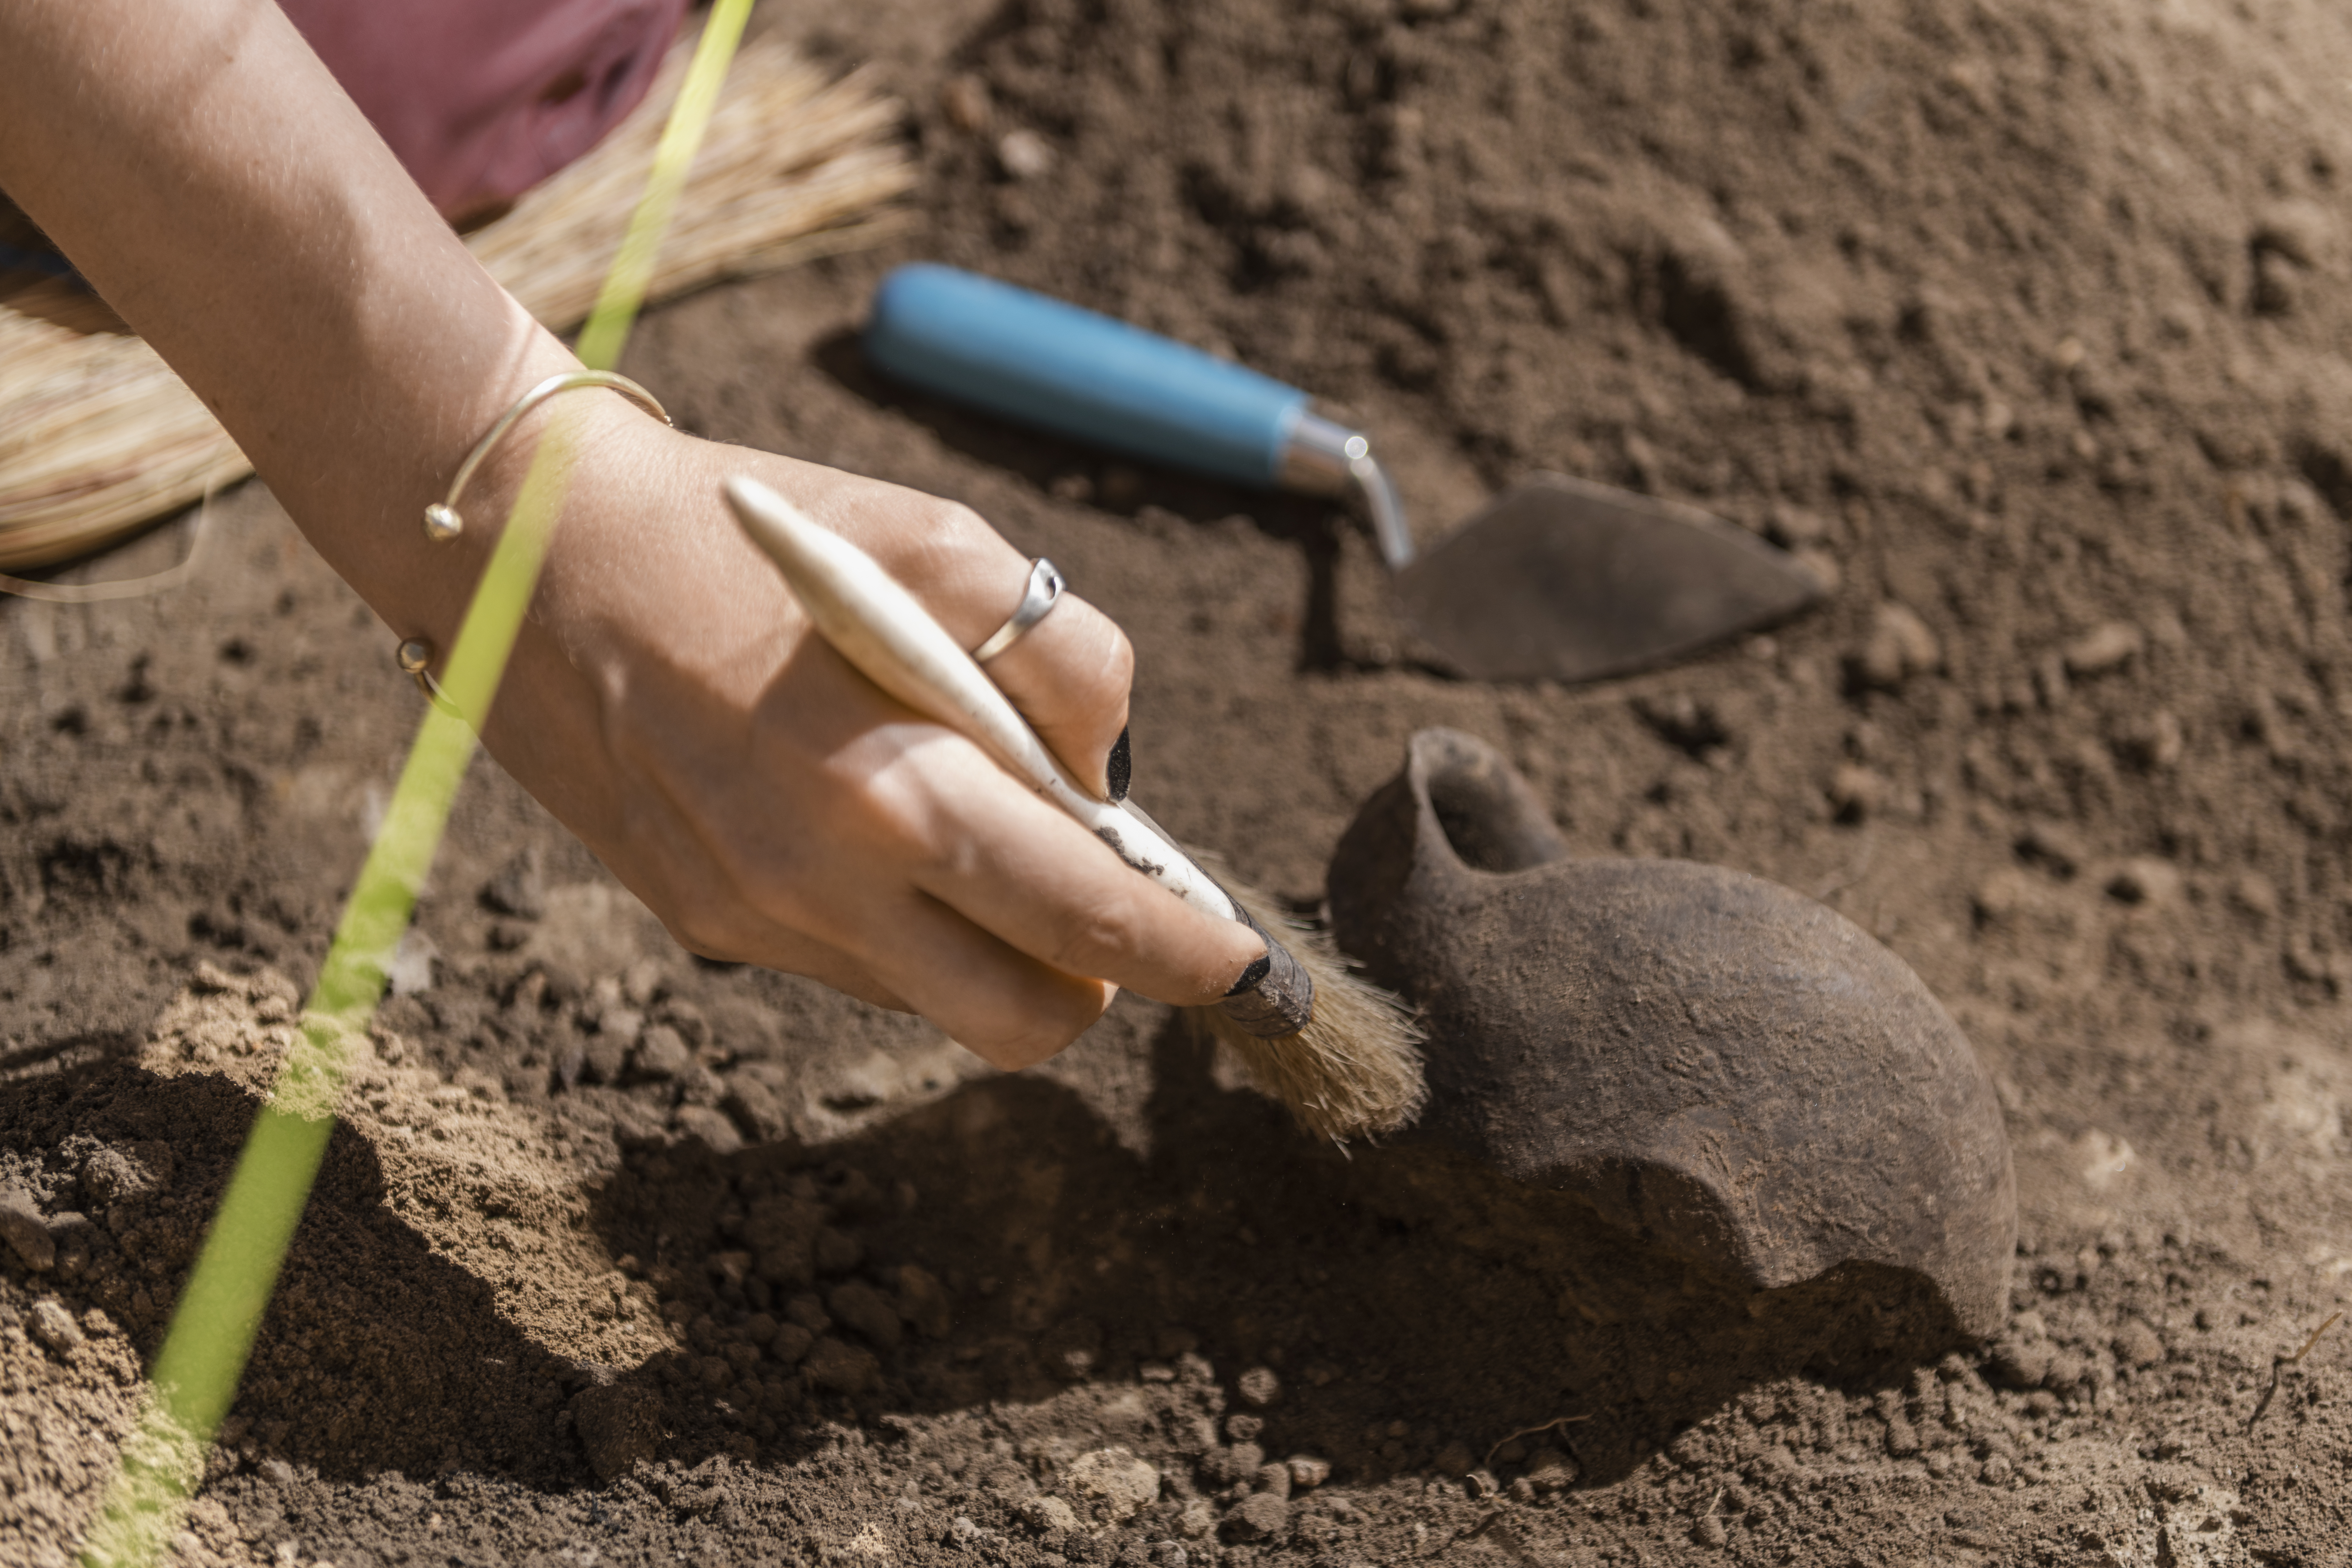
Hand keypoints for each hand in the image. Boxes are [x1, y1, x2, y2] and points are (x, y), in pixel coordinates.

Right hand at [466, 403, 1263, 1067]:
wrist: (527, 552)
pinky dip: (905, 917)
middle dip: (1101, 980)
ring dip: (993, 941)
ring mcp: (751, 919)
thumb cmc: (756, 532)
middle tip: (1110, 898)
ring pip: (937, 999)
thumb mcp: (935, 540)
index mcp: (887, 786)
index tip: (1250, 970)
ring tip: (971, 820)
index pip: (1086, 922)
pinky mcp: (704, 921)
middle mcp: (815, 884)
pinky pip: (855, 964)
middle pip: (1022, 1018)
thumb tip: (1105, 781)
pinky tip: (871, 818)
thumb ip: (1060, 663)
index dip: (1191, 957)